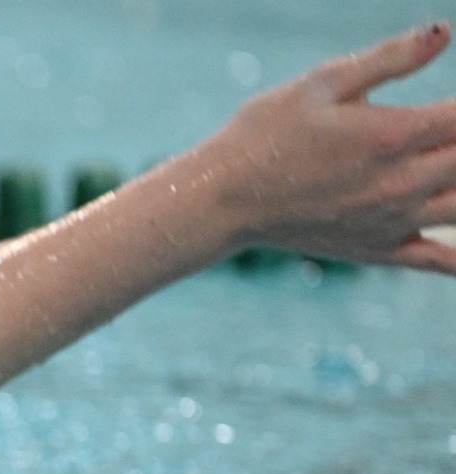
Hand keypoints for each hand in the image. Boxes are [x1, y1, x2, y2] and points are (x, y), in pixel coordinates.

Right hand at [197, 22, 455, 271]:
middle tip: (453, 134)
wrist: (221, 199)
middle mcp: (403, 182)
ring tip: (454, 167)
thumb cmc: (264, 132)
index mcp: (394, 134)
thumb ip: (390, 58)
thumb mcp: (321, 83)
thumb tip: (445, 31)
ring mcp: (395, 221)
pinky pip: (441, 260)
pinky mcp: (380, 249)